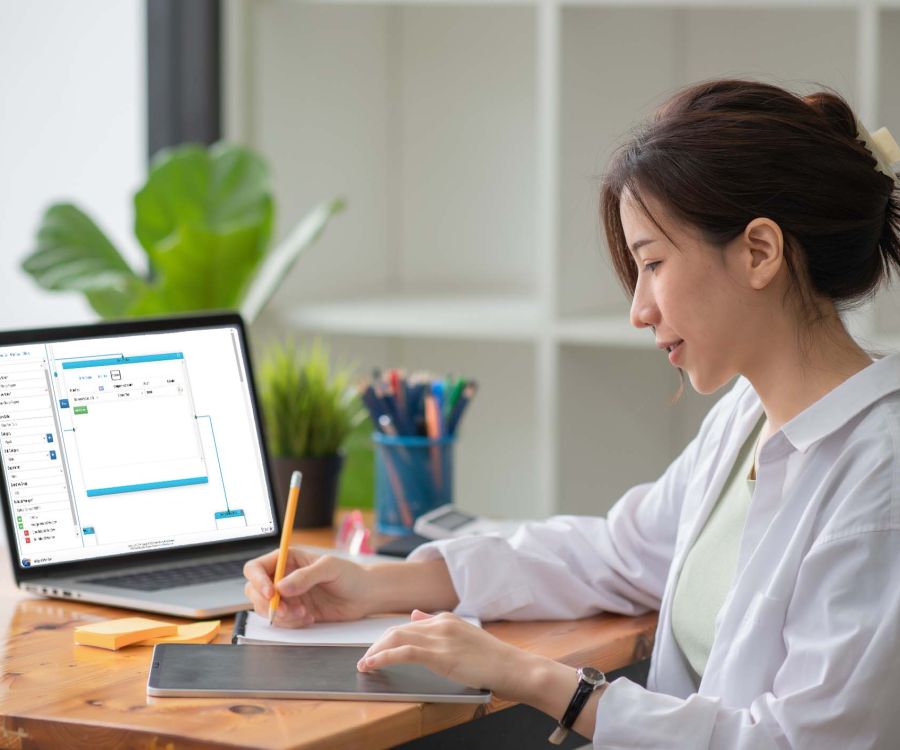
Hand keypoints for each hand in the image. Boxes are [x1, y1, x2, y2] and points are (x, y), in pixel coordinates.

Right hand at [243, 547, 370, 626]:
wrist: (364, 595)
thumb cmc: (350, 575)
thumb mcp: (330, 568)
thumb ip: (305, 576)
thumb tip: (280, 587)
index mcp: (287, 559)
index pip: (256, 568)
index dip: (257, 581)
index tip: (270, 594)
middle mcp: (283, 577)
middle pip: (254, 591)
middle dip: (268, 604)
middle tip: (288, 610)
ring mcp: (287, 596)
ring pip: (266, 609)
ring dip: (281, 616)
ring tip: (305, 614)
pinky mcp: (294, 612)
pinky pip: (280, 621)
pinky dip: (291, 623)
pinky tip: (310, 618)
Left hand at [357, 610, 538, 700]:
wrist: (512, 666)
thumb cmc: (492, 658)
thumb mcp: (463, 636)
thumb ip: (437, 626)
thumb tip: (416, 616)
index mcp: (446, 618)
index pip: (409, 625)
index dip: (390, 638)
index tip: (378, 649)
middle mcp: (440, 623)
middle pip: (398, 630)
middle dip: (377, 644)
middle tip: (366, 658)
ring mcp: (439, 638)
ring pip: (396, 638)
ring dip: (376, 651)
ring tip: (364, 664)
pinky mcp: (438, 654)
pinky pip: (402, 653)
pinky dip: (383, 657)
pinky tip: (371, 665)